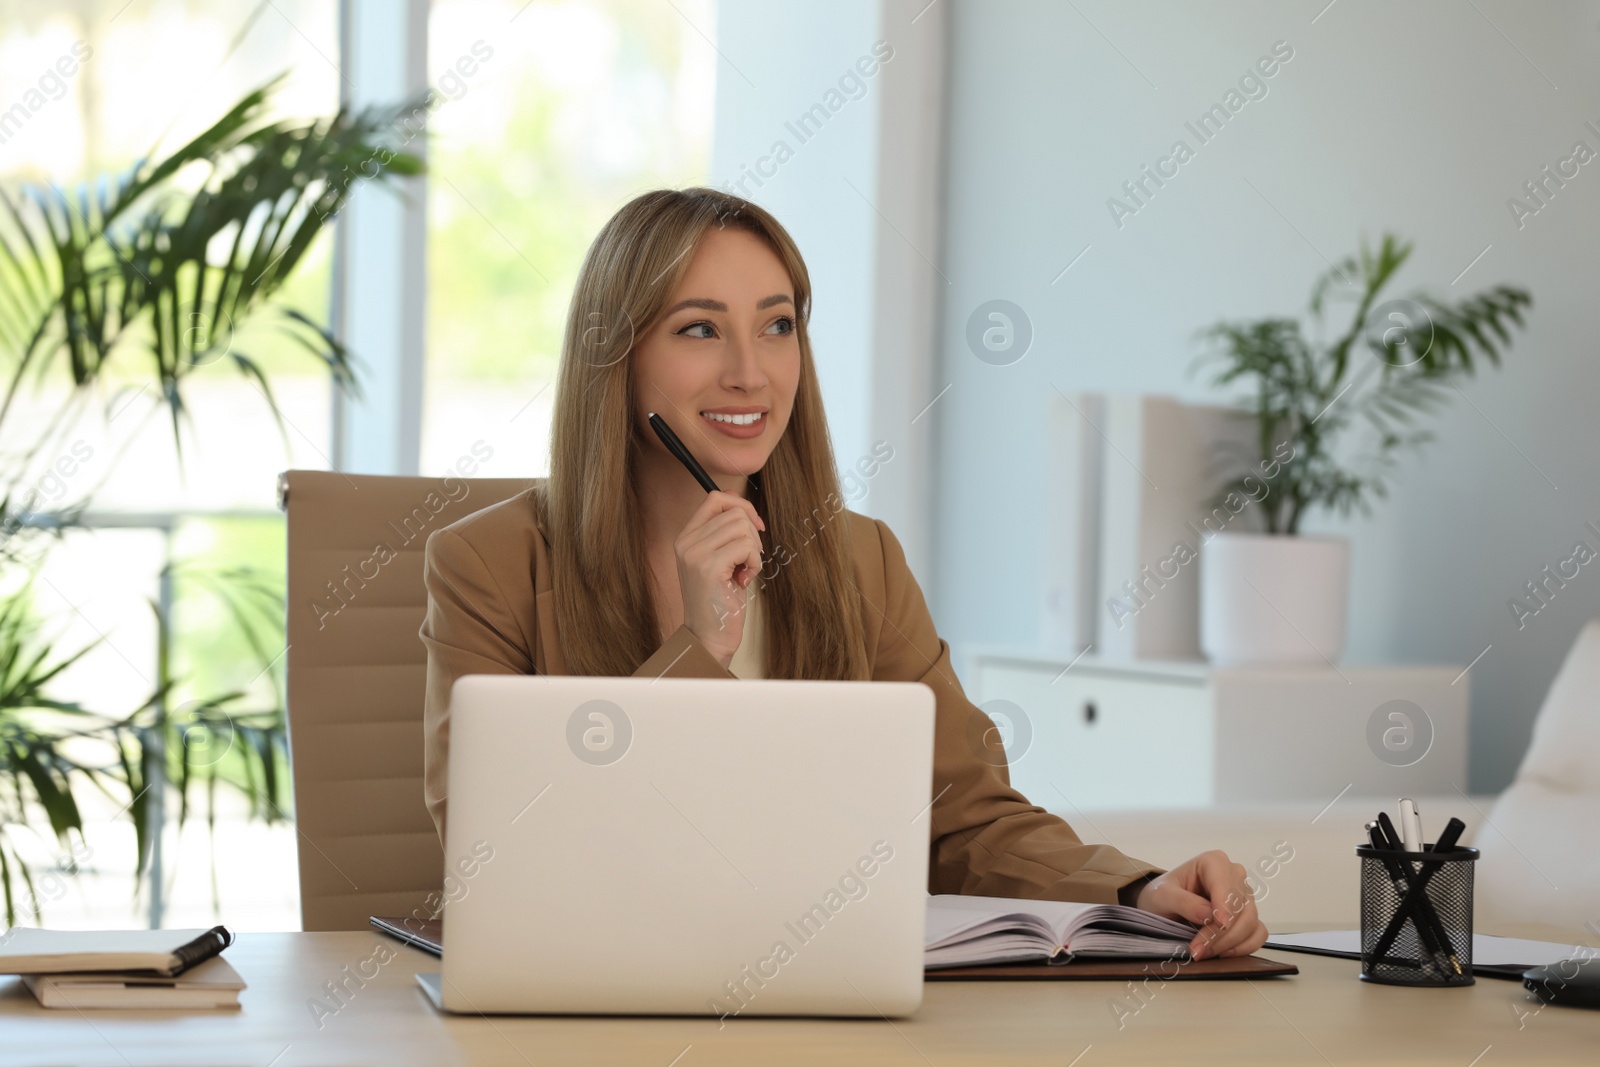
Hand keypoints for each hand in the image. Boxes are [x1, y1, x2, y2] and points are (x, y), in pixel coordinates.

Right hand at [675, 490, 764, 666]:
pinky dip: (755, 562)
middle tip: (746, 562)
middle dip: (752, 535)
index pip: (715, 498)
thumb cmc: (720, 601)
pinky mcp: (709, 567)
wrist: (710, 637)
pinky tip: (743, 580)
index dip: (741, 506)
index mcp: (686, 537)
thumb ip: (724, 534)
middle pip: (734, 512)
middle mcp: (686, 542)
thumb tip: (743, 507)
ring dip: (754, 550)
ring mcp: (695, 553)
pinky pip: (747, 546)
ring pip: (742, 526)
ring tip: (743, 572)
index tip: (755, 527)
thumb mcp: (721, 561)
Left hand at [1133, 850, 1267, 959]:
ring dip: (1229, 943)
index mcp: (1214, 861)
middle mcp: (1234, 875)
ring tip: (1204, 952)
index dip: (1224, 907)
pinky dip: (1244, 947)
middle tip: (1198, 950)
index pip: (1226, 886)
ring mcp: (1245, 896)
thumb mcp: (1162, 895)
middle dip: (1220, 933)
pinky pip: (1258, 933)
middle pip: (1239, 908)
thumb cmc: (1163, 895)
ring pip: (1250, 922)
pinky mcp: (1249, 916)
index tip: (1220, 924)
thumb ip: (1183, 902)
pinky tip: (1223, 953)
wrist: (1164, 906)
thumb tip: (1209, 914)